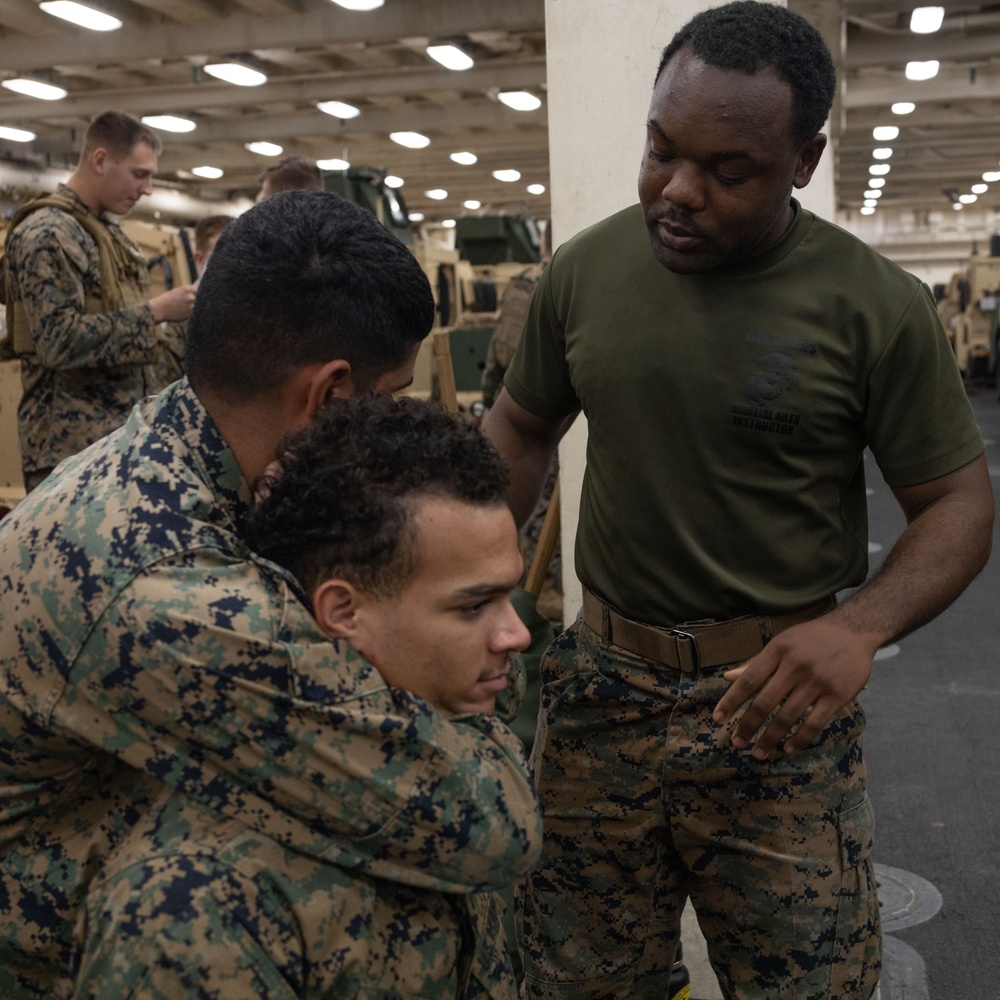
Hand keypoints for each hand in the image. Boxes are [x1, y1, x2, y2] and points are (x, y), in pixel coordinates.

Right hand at [149, 283, 197, 322]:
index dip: (200, 293)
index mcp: (187, 289)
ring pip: (199, 306)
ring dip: (196, 307)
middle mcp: (191, 297)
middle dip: (200, 300)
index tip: (201, 295)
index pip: (200, 290)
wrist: (159, 309)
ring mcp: (191, 306)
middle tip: (198, 302)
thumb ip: (188, 292)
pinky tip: (186, 312)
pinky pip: (196, 313)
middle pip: (202, 298)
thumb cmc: (167, 300)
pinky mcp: (190, 314)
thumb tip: (198, 293)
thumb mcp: (178, 291)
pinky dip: (193, 313)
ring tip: (189, 307)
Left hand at [712, 615, 877, 758]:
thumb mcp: (781, 643)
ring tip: (758, 753)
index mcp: (777, 651)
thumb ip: (755, 663)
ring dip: (770, 738)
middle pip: (765, 702)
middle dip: (748, 726)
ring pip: (787, 716)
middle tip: (737, 743)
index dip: (731, 701)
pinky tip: (788, 749)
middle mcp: (795, 666)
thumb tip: (727, 677)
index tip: (718, 719)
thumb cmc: (811, 638)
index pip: (748, 680)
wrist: (854, 630)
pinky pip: (815, 723)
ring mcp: (817, 681)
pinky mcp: (837, 695)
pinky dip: (800, 739)